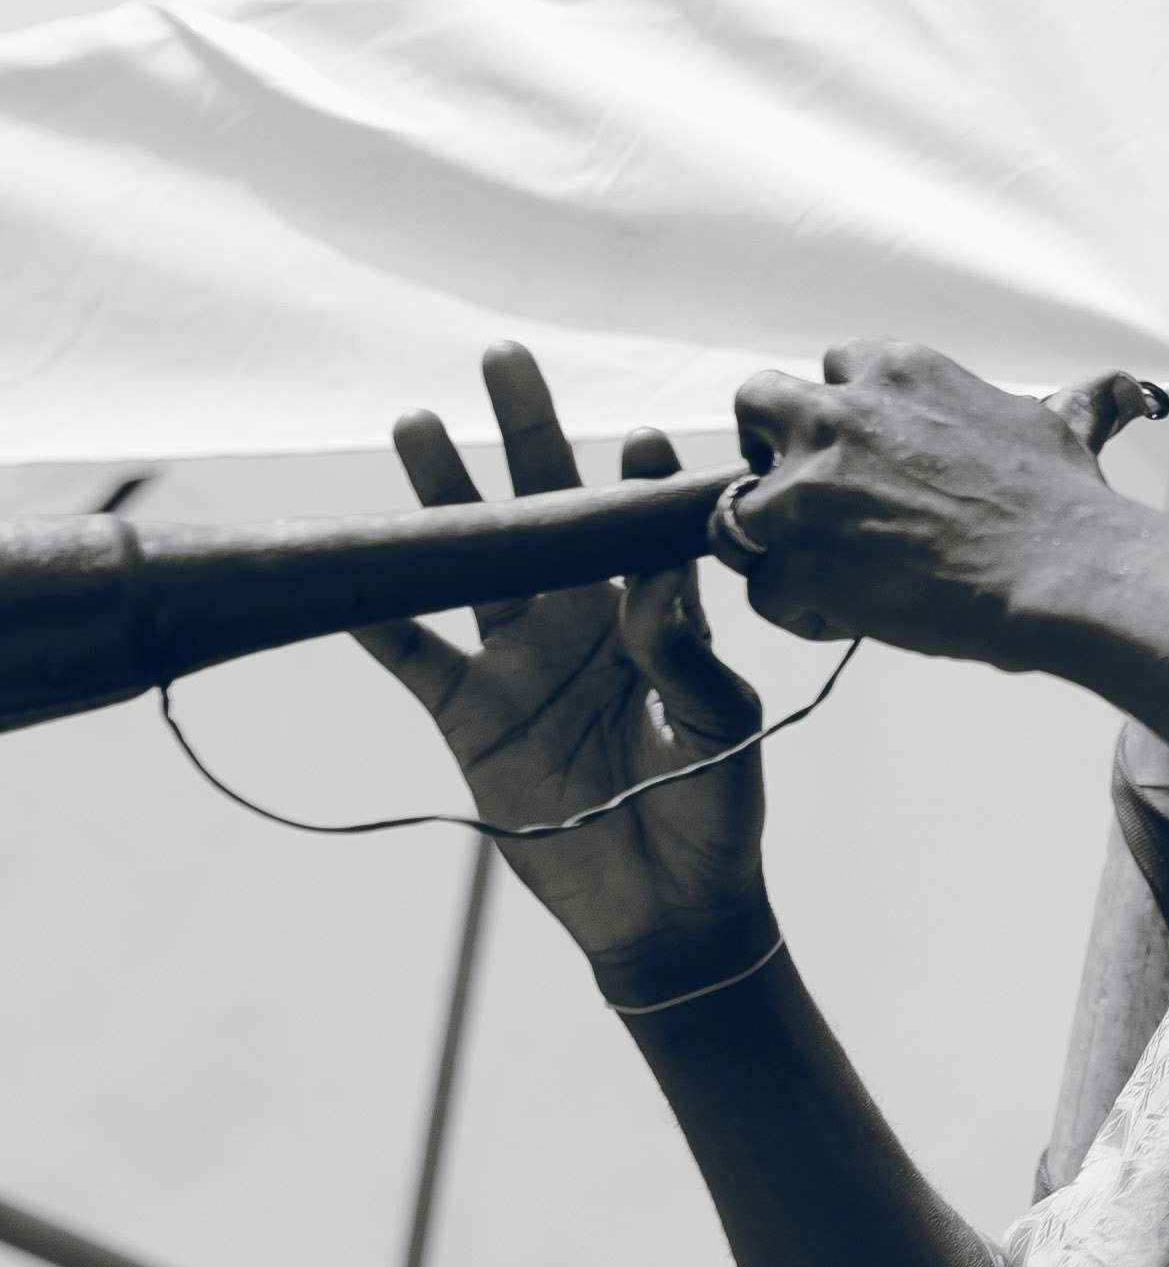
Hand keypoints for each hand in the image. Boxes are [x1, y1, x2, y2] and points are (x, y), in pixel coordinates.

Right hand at [354, 348, 768, 997]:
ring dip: (444, 497)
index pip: (640, 527)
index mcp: (652, 614)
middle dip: (527, 435)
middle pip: (546, 512)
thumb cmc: (715, 812)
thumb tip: (657, 586)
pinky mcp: (470, 714)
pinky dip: (377, 618)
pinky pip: (414, 654)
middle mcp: (582, 619)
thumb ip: (690, 657)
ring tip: (417, 424)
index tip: (640, 439)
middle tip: (505, 359)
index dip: (638, 481)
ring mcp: (519, 661)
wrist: (667, 907)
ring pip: (472, 560)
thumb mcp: (723, 730)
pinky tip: (347, 569)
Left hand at [719, 346, 1131, 664]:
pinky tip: (857, 618)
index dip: (845, 413)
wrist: (1064, 570)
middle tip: (808, 492)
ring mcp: (808, 489)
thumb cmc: (1064, 503)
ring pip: (739, 509)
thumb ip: (1044, 406)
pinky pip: (765, 592)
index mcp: (897, 370)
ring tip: (835, 574)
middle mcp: (839, 415)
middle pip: (757, 405)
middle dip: (768, 446)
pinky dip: (805, 611)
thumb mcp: (1049, 425)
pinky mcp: (797, 561)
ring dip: (779, 542)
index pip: (837, 368)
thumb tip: (1113, 390)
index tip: (867, 451)